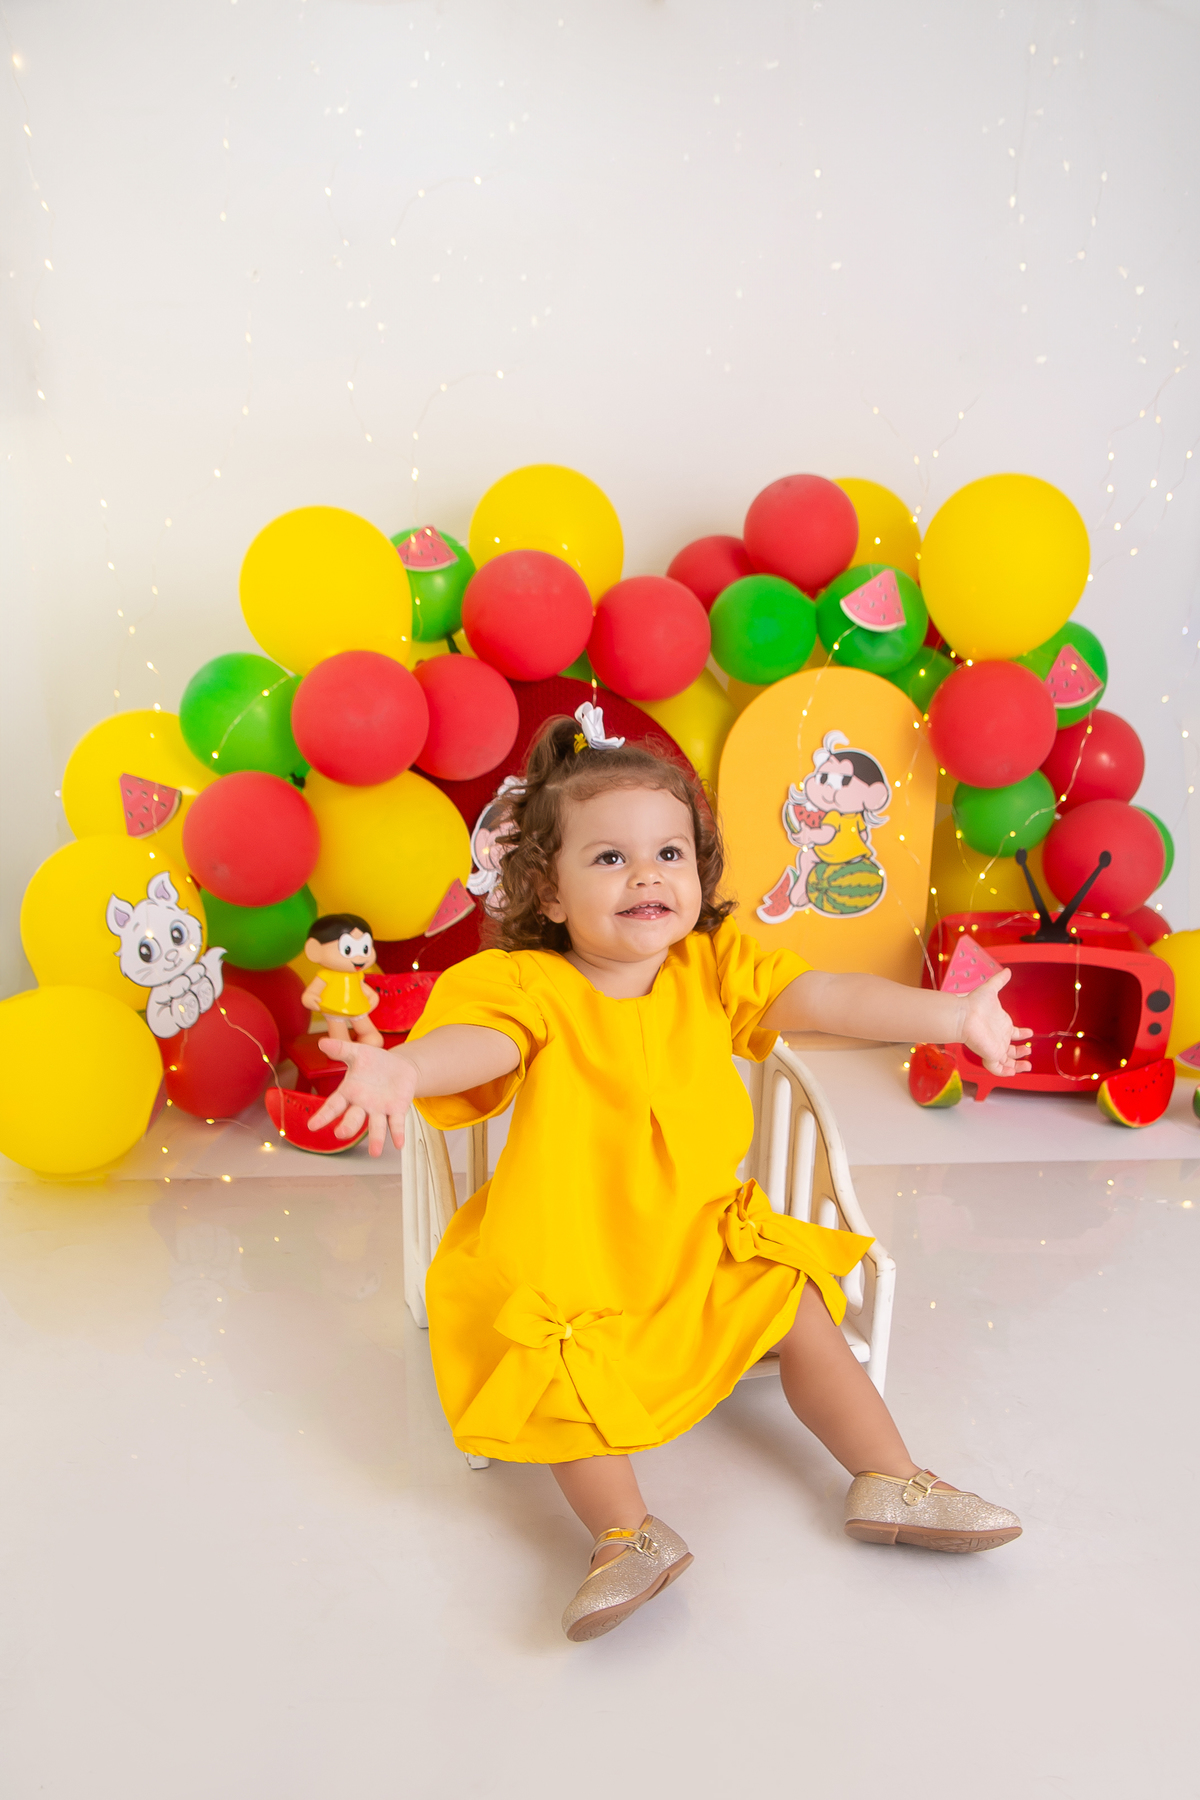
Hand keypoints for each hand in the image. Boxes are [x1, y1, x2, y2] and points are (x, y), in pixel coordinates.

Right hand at [307, 1041, 418, 1156]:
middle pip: (353, 1119)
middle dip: (348, 1127)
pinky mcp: (396, 1110)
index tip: (312, 1126)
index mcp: (349, 1092)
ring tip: (375, 1152)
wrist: (399, 1067)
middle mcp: (362, 1105)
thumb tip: (322, 1042)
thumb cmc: (374, 1062)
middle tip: (341, 1134)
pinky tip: (399, 1144)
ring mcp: (379, 1110)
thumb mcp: (358, 1053)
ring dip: (375, 1139)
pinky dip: (397, 1134)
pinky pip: (396, 1123)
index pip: (334, 1106)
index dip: (323, 1116)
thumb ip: (341, 1050)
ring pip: (375, 1126)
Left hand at [959, 969, 1032, 1076]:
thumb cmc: (974, 1004)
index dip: (1021, 1035)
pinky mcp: (990, 1056)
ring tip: (1027, 1065)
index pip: (1013, 1034)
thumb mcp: (991, 990)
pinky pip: (998, 1069)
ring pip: (1006, 1062)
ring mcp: (994, 1048)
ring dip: (1017, 1065)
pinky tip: (1014, 1070)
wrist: (964, 1015)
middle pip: (1010, 1050)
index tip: (1028, 1033)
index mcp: (1001, 1025)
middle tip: (1028, 1051)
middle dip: (1020, 1053)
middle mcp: (998, 1038)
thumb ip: (999, 981)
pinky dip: (1007, 1071)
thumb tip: (1007, 971)